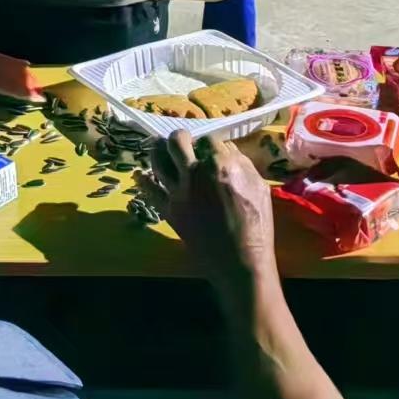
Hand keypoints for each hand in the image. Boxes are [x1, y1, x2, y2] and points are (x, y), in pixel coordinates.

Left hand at [138, 132, 276, 288]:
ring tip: (158, 146)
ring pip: (158, 161)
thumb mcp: (259, 187)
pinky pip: (149, 191)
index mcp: (220, 164)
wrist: (240, 261)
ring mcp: (179, 192)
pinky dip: (142, 181)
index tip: (209, 147)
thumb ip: (242, 163)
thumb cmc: (257, 225)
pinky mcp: (169, 210)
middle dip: (180, 137)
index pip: (209, 139)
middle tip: (182, 141)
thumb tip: (226, 150)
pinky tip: (139, 175)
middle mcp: (195, 173)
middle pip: (177, 141)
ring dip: (157, 150)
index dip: (209, 141)